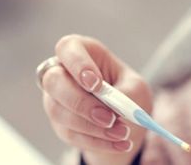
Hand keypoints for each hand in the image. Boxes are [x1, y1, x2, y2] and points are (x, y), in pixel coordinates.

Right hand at [41, 34, 152, 164]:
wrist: (126, 122)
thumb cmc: (129, 93)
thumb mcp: (136, 88)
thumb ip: (125, 93)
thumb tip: (111, 107)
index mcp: (84, 52)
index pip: (68, 48)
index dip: (78, 64)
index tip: (96, 84)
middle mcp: (63, 73)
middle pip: (53, 81)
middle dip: (81, 102)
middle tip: (110, 117)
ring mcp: (57, 99)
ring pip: (58, 111)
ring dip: (92, 126)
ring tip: (122, 132)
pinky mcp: (60, 123)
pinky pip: (70, 133)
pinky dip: (97, 141)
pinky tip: (118, 143)